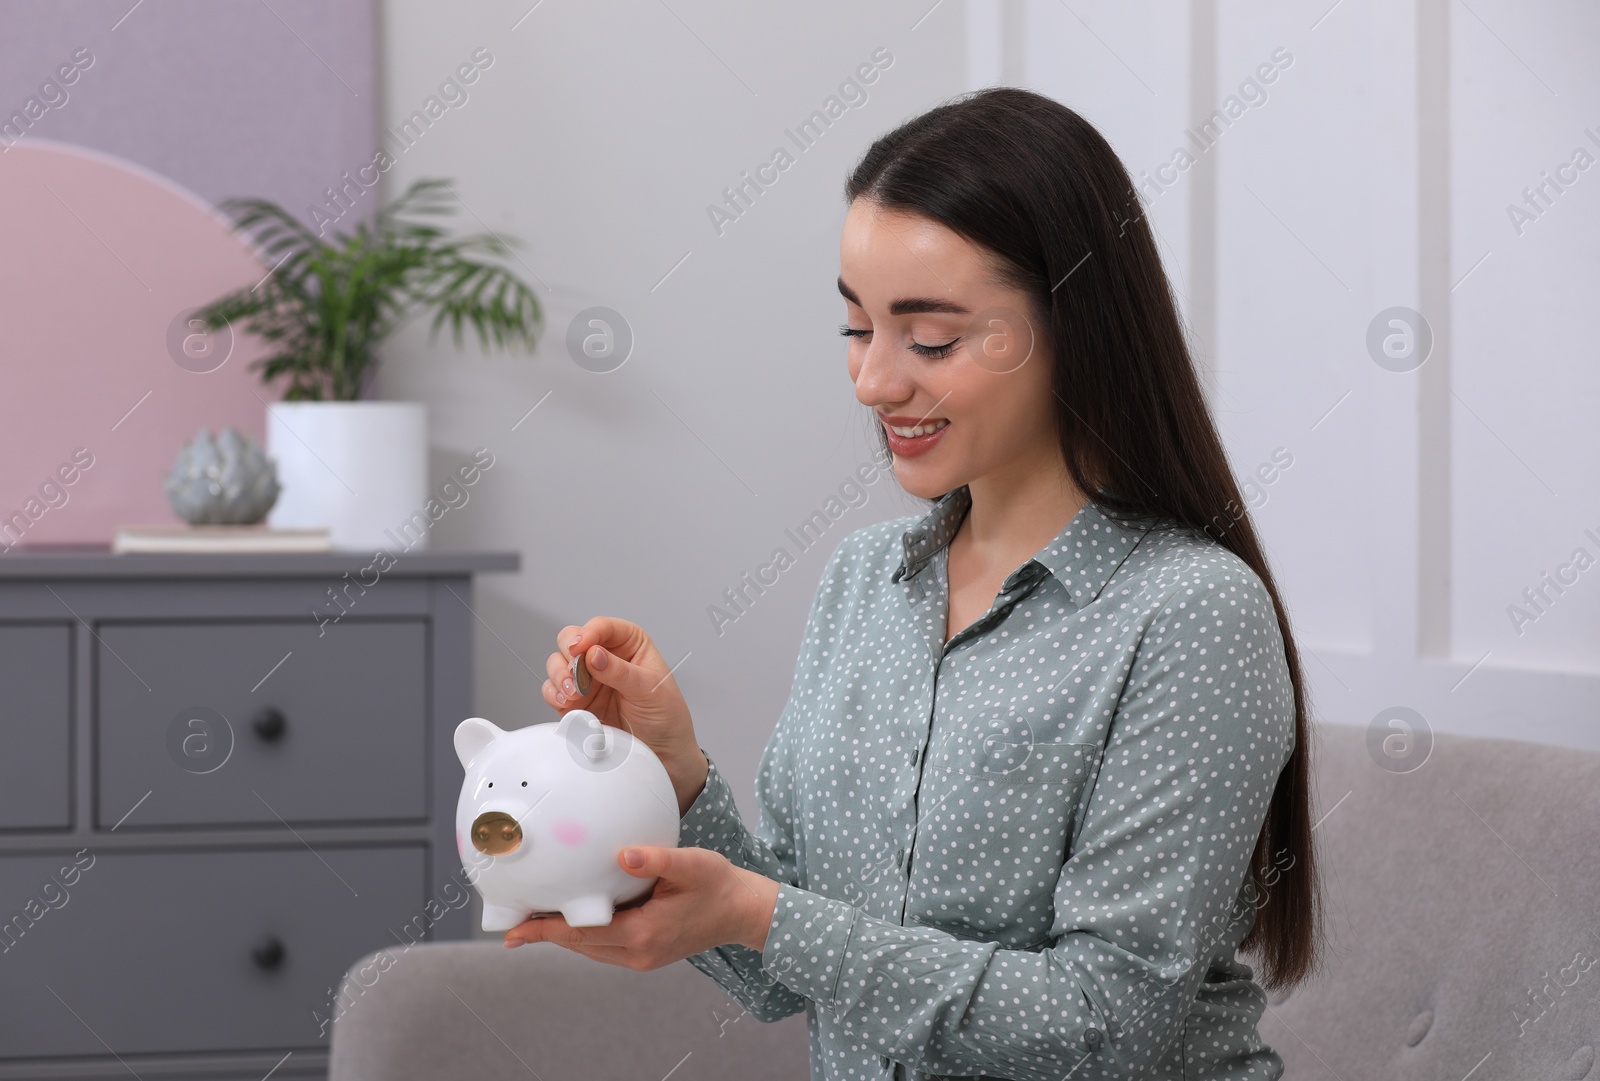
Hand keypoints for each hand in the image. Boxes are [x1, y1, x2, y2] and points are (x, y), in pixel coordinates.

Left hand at [502, 846, 780, 965]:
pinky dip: (584, 933)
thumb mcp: (692, 864)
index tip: (514, 931)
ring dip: (562, 934)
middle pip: (578, 945)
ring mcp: (642, 957)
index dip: (544, 932)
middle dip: (545, 933)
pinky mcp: (646, 953)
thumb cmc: (720, 886)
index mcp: (643, 933)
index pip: (581, 934)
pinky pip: (604, 945)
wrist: (745, 912)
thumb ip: (656, 859)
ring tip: (533, 917)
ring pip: (589, 948)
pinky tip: (574, 915)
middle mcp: (638, 952)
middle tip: (511, 919)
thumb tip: (624, 854)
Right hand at [543, 617, 706, 811]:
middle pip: (572, 639)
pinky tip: (567, 702)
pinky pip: (553, 690)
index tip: (581, 647)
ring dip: (560, 675)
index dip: (588, 633)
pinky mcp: (576, 703)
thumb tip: (593, 654)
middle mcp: (605, 658)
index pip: (603, 627)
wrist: (663, 755)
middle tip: (575, 672)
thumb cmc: (666, 717)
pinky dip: (553, 694)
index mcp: (630, 645)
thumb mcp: (650, 690)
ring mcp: (588, 680)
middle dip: (569, 654)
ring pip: (558, 663)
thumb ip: (620, 672)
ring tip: (573, 692)